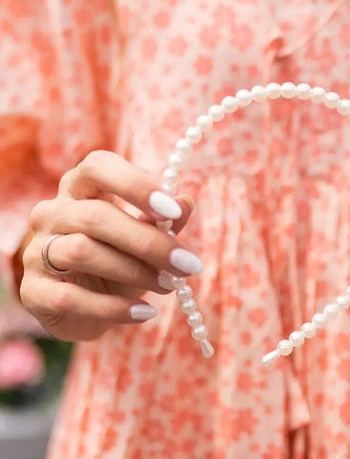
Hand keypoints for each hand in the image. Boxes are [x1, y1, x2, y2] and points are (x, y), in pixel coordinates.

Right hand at [20, 151, 200, 341]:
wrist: (87, 308)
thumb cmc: (119, 258)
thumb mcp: (145, 237)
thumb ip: (163, 220)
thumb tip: (186, 202)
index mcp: (80, 188)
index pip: (98, 167)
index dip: (136, 185)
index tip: (172, 210)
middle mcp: (52, 212)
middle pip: (96, 217)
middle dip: (149, 242)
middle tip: (186, 264)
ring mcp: (36, 250)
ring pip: (82, 252)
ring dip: (134, 272)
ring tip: (168, 286)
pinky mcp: (32, 290)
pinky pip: (70, 297)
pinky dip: (113, 307)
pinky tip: (144, 312)